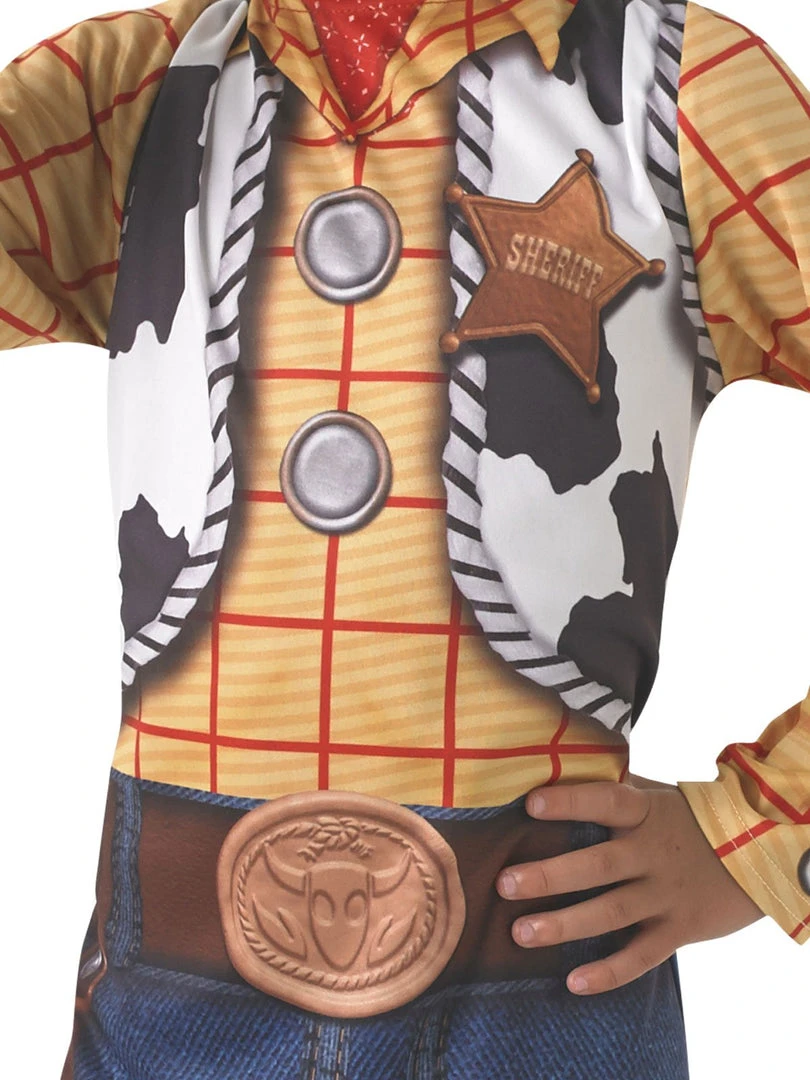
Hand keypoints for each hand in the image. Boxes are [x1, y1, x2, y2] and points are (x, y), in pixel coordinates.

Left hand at [496, 773, 764, 995]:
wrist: (757, 852)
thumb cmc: (689, 818)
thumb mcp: (657, 794)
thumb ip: (616, 786)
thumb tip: (561, 763)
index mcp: (645, 812)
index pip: (605, 802)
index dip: (569, 802)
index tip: (531, 805)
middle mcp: (652, 853)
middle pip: (598, 865)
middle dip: (550, 876)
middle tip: (505, 884)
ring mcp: (665, 894)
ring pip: (611, 913)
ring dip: (565, 925)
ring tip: (520, 933)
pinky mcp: (678, 930)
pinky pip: (641, 956)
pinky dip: (609, 972)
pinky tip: (573, 981)